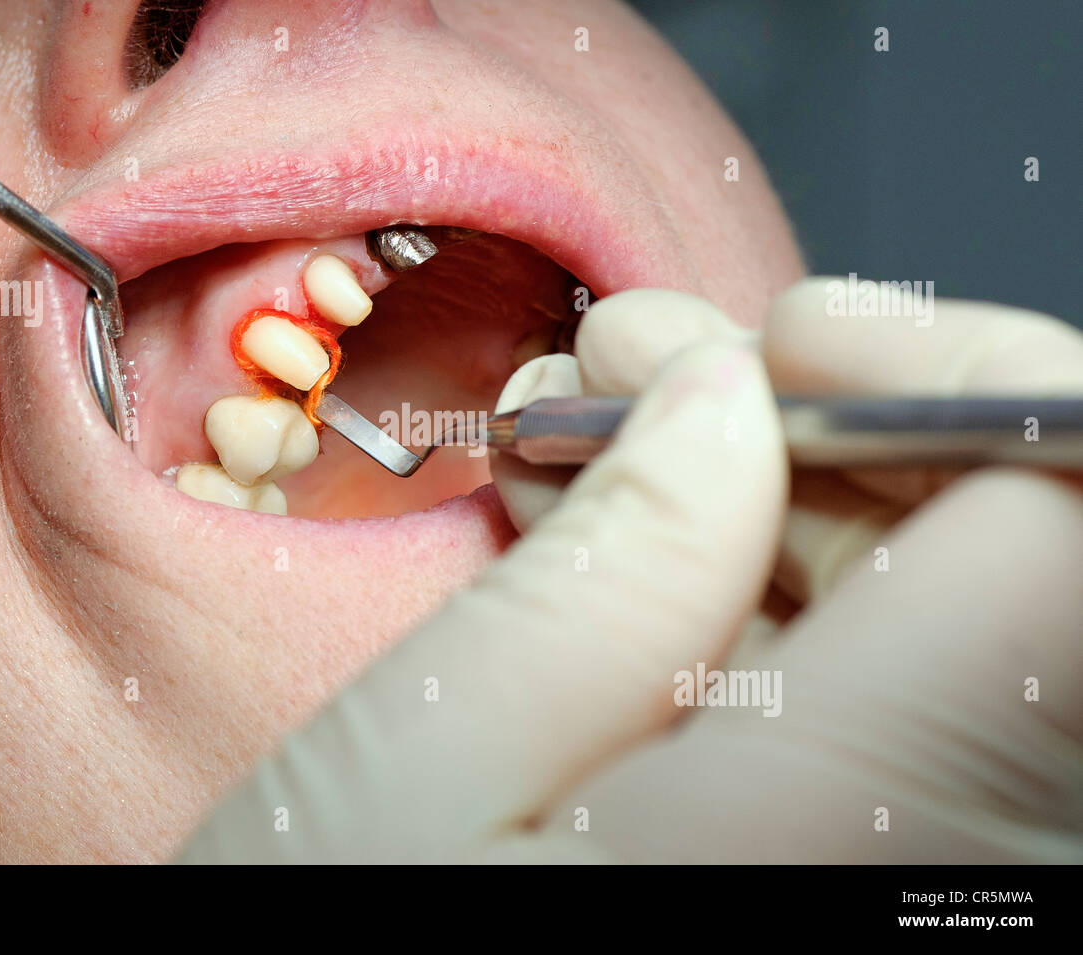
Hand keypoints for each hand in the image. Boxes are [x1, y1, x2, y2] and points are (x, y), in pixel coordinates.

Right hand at [177, 279, 1082, 861]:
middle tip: (639, 371)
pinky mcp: (855, 892)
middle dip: (841, 436)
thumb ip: (607, 575)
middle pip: (1029, 586)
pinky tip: (633, 568)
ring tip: (598, 454)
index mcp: (830, 860)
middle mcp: (929, 898)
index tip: (779, 340)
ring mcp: (907, 900)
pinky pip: (900, 718)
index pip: (1065, 549)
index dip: (955, 389)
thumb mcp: (415, 773)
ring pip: (963, 642)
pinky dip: (780, 607)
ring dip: (794, 509)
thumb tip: (723, 397)